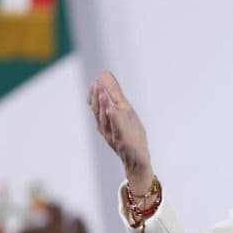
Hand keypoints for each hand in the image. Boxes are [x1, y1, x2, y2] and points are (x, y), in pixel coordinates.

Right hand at [87, 71, 153, 189]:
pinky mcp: (123, 142)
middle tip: (97, 84)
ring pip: (106, 121)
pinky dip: (115, 121)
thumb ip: (114, 93)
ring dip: (104, 107)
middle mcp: (106, 128)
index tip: (96, 81)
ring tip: (103, 94)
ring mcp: (113, 136)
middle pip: (99, 111)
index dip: (95, 94)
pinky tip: (113, 111)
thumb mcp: (124, 110)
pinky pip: (117, 131)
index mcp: (105, 120)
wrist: (138, 159)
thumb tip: (104, 73)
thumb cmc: (130, 134)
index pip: (96, 106)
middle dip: (98, 97)